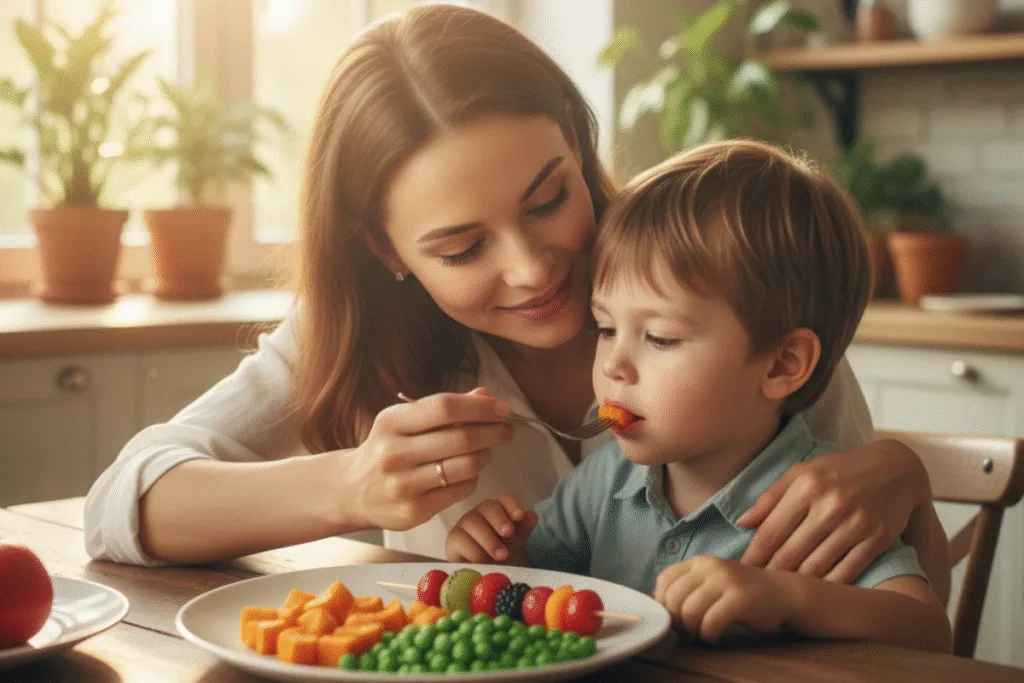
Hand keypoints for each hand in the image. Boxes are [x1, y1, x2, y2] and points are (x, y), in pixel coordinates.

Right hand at [340, 388, 512, 530]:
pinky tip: (469, 471)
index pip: (445, 407)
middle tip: (506, 429)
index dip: (480, 407)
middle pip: (461, 438)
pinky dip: (473, 478)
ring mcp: (403, 485)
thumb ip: (444, 408)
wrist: (352, 490)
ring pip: (466, 466)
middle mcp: (394, 453)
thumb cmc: (388, 448)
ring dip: (486, 455)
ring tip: (487, 450)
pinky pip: (460, 490)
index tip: (501, 408)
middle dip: (493, 431)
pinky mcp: (414, 511)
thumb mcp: (405, 420)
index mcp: (391, 423)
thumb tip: (485, 395)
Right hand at [445, 494, 537, 564]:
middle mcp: (479, 513)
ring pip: (472, 522)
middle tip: (508, 534)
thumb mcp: (515, 542)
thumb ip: (524, 528)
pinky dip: (474, 550)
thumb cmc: (500, 552)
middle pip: (487, 506)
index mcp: (497, 510)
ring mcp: (464, 525)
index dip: (512, 504)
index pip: (504, 499)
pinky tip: (483, 561)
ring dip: (488, 538)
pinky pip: (460, 540)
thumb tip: (532, 515)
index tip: (520, 515)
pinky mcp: (453, 541)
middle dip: (499, 519)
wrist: (482, 574)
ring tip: (501, 555)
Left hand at [654, 556, 792, 642]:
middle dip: (676, 621)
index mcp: (699, 562)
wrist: (782, 593)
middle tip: (687, 631)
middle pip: (674, 599)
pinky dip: (707, 635)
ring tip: (700, 634)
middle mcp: (710, 567)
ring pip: (689, 611)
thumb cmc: (741, 593)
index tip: (675, 617)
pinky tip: (713, 636)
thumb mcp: (710, 582)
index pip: (665, 580)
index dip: (663, 603)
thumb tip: (657, 603)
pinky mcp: (740, 599)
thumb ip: (687, 587)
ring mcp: (726, 581)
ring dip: (691, 631)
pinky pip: (710, 622)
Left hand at [737, 440, 927, 582]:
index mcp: (806, 486)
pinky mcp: (877, 539)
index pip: (770, 531)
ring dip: (794, 583)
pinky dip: (827, 586)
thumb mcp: (803, 472)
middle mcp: (831, 505)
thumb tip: (743, 523)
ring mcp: (856, 524)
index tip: (741, 571)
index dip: (753, 556)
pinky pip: (846, 572)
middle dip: (769, 574)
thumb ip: (771, 497)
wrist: (896, 469)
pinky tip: (813, 592)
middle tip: (756, 588)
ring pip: (815, 567)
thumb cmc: (840, 469)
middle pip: (790, 554)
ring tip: (779, 593)